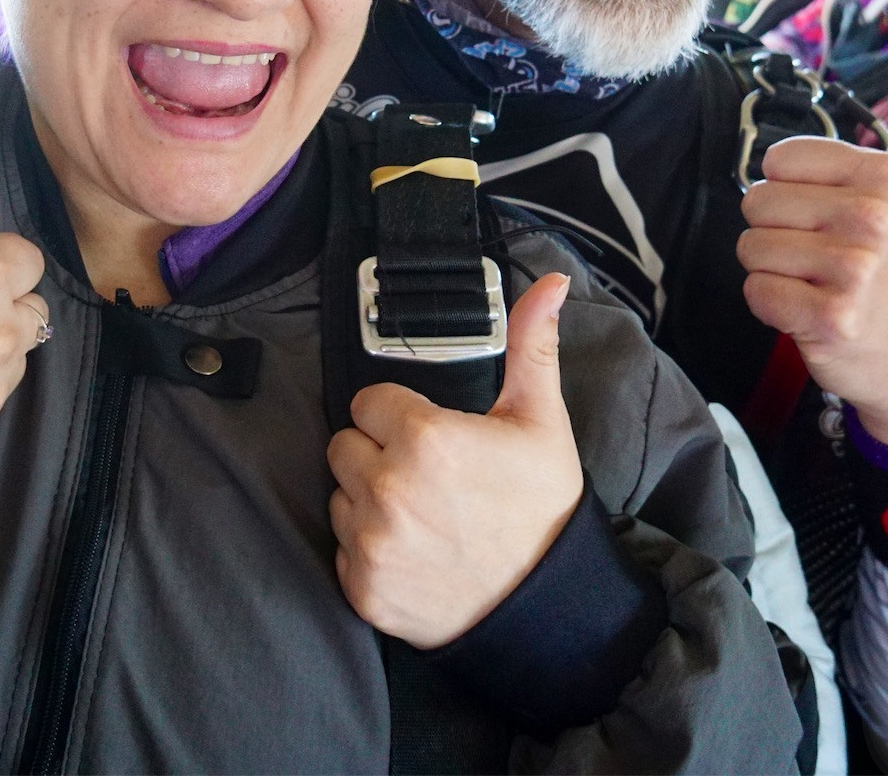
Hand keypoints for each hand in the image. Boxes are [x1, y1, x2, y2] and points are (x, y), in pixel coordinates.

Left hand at [327, 272, 582, 647]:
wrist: (546, 606)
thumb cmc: (542, 509)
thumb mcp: (542, 421)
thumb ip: (530, 346)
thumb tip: (549, 282)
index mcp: (425, 437)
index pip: (368, 402)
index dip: (400, 417)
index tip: (431, 437)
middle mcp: (388, 488)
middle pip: (345, 446)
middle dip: (378, 455)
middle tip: (428, 477)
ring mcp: (371, 542)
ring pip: (338, 497)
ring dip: (367, 502)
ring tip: (422, 515)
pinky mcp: (363, 588)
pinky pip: (340, 551)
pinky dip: (367, 551)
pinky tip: (412, 551)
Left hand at [738, 59, 887, 448]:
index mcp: (887, 176)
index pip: (777, 161)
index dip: (791, 194)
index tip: (830, 218)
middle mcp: (875, 216)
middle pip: (756, 203)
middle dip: (778, 234)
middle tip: (821, 258)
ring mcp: (856, 268)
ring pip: (750, 248)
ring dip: (773, 271)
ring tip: (816, 284)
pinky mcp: (832, 316)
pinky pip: (756, 292)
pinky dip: (772, 307)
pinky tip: (810, 313)